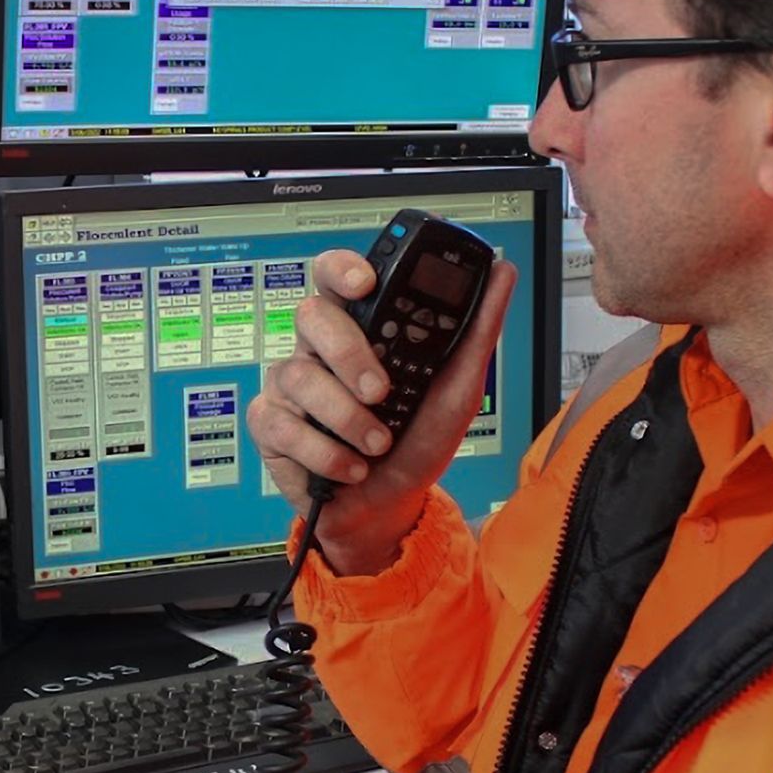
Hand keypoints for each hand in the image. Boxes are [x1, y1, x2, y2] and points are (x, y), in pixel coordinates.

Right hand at [248, 249, 516, 576]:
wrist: (394, 504)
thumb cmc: (418, 441)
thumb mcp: (459, 387)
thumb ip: (476, 330)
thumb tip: (501, 272)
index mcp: (360, 327)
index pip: (336, 276)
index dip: (343, 269)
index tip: (366, 283)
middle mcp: (320, 350)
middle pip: (312, 316)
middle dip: (348, 353)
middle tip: (380, 391)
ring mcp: (292, 386)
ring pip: (299, 376)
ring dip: (347, 419)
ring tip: (377, 444)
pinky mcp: (271, 425)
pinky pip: (283, 425)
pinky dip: (325, 453)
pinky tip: (350, 467)